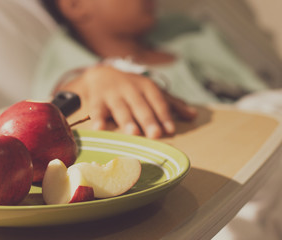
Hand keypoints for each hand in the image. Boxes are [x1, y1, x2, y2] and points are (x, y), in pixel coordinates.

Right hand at [57, 65, 196, 138]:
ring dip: (126, 120)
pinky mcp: (97, 100)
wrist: (101, 74)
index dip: (164, 114)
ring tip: (133, 132)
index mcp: (146, 86)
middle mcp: (130, 89)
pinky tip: (98, 129)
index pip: (157, 101)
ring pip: (120, 108)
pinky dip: (97, 119)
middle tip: (155, 134)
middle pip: (140, 106)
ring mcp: (112, 95)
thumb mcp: (151, 91)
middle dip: (148, 119)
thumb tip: (193, 115)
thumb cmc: (132, 87)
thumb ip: (171, 103)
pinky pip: (97, 110)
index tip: (170, 129)